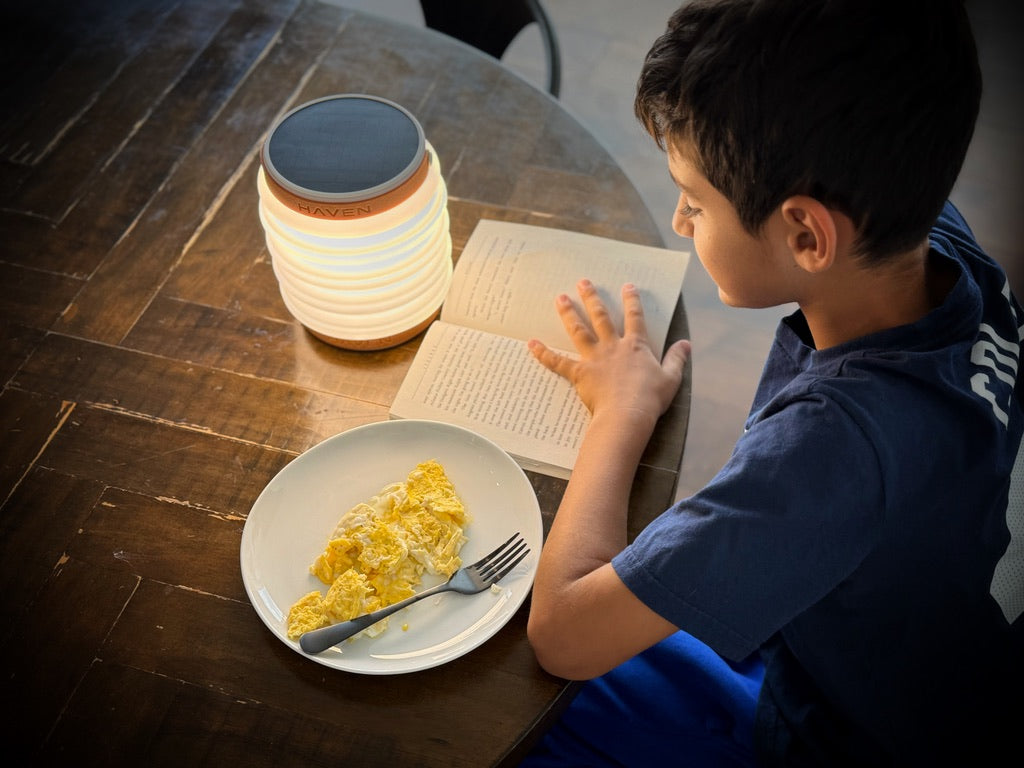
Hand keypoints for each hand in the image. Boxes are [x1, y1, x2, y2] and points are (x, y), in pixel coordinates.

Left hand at [528, 280, 690, 431]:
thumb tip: (686, 344)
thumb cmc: (650, 398)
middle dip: (592, 297)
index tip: (627, 286)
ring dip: (568, 313)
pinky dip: (543, 353)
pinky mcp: (579, 373)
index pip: (634, 317)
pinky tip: (531, 343)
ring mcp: (594, 359)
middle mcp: (613, 347)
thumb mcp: (671, 378)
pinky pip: (558, 362)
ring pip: (578, 331)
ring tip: (560, 298)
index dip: (632, 300)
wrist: (628, 415)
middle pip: (600, 317)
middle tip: (582, 282)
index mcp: (635, 346)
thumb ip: (677, 359)